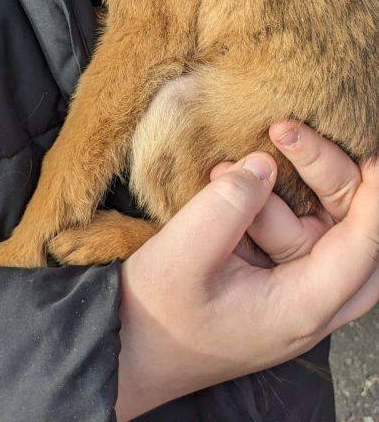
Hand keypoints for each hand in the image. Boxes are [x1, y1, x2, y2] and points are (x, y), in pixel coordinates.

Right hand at [116, 124, 377, 420]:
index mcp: (299, 308)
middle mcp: (308, 302)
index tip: (372, 155)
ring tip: (223, 170)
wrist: (127, 347)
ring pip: (320, 228)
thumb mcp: (183, 254)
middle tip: (286, 133)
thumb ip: (227, 205)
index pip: (360, 249)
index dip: (374, 199)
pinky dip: (270, 201)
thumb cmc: (154, 315)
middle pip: (352, 235)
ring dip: (282, 190)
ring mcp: (291, 291)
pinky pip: (290, 230)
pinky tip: (233, 184)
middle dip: (333, 178)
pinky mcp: (272, 277)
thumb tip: (265, 164)